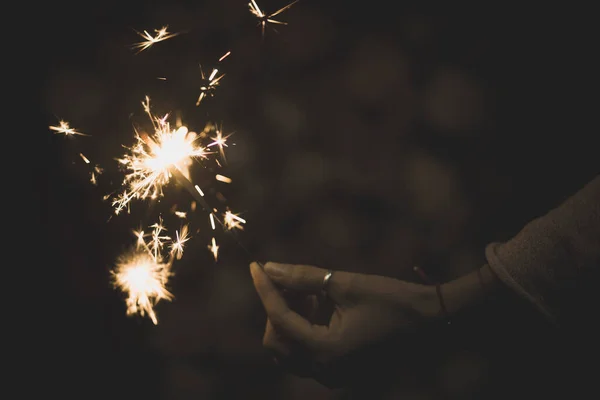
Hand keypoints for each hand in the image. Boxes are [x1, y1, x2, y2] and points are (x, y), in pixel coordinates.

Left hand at [250, 262, 438, 386]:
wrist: (433, 322)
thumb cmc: (394, 300)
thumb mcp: (346, 284)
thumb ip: (302, 278)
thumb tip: (269, 268)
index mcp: (328, 351)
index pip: (281, 320)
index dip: (266, 290)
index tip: (256, 266)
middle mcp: (327, 370)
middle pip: (277, 343)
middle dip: (277, 309)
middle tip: (293, 283)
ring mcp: (335, 376)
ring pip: (290, 352)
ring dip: (290, 321)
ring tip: (310, 294)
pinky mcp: (342, 372)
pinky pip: (308, 355)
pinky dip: (304, 332)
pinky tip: (320, 308)